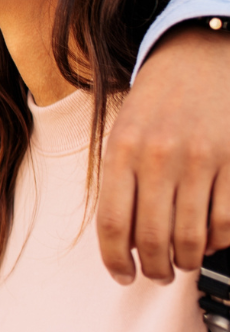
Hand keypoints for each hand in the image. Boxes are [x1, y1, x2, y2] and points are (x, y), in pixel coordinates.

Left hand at [98, 25, 229, 283]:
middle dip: (153, 268)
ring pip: (191, 237)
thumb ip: (120, 182)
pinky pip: (227, 223)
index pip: (113, 223)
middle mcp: (159, 156)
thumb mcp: (122, 132)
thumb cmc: (156, 101)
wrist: (198, 56)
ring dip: (185, 261)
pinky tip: (209, 238)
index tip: (121, 275)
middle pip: (152, 238)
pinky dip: (217, 241)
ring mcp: (201, 160)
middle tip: (155, 274)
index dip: (115, 260)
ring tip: (181, 261)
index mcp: (122, 150)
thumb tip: (124, 242)